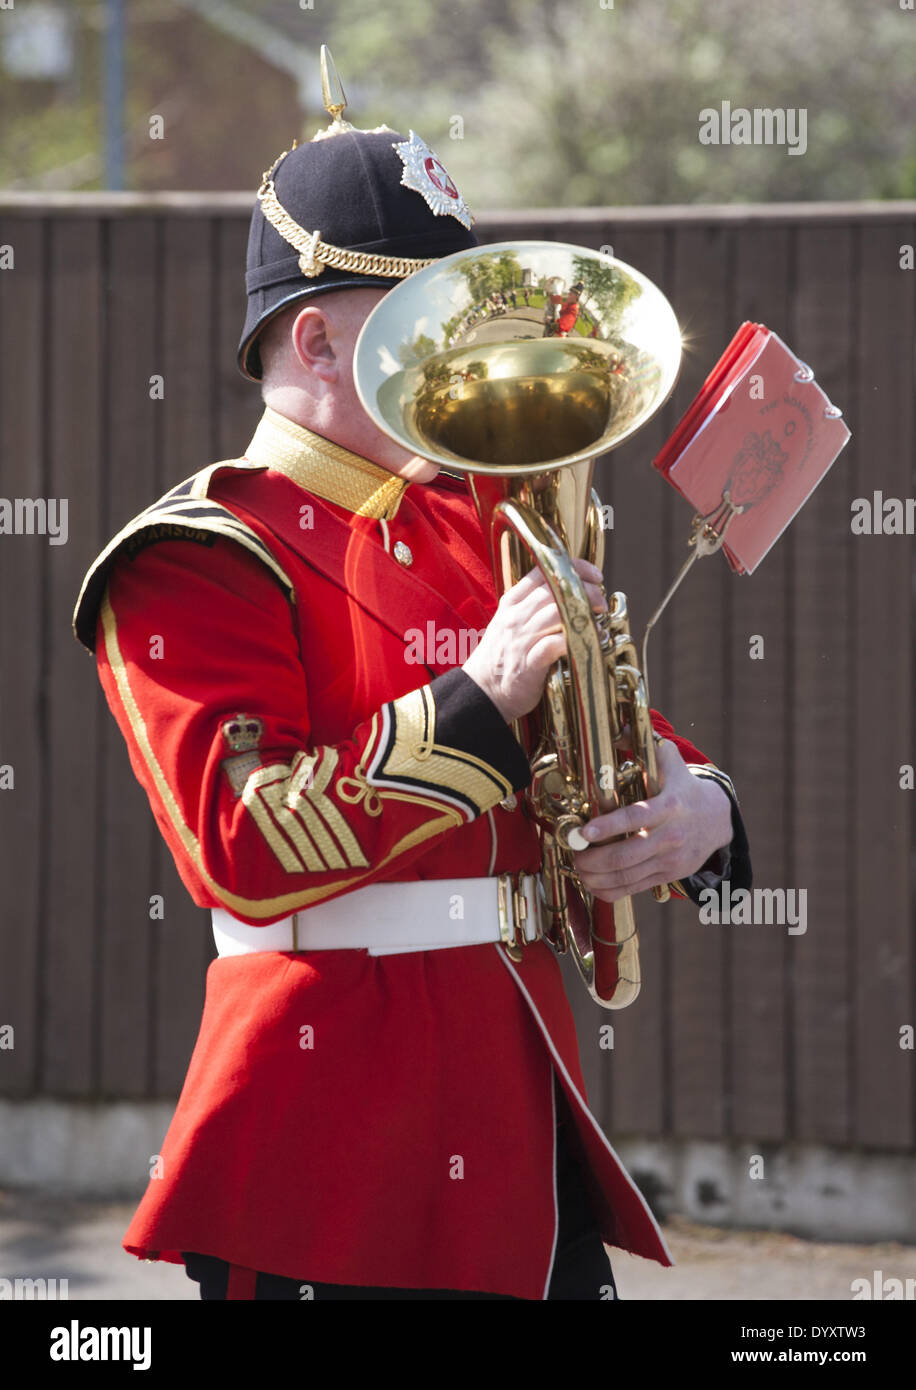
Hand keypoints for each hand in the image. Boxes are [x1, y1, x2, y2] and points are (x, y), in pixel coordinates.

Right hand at [462, 559, 606, 723]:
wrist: (481, 692)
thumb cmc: (501, 658)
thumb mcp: (511, 623)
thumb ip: (533, 607)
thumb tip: (569, 595)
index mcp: (512, 603)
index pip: (543, 571)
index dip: (573, 568)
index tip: (594, 575)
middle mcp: (515, 617)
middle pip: (554, 589)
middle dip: (585, 590)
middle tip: (600, 600)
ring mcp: (521, 639)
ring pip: (556, 612)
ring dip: (584, 613)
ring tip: (599, 619)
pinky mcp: (529, 664)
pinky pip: (554, 644)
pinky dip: (575, 639)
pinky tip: (591, 640)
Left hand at [571, 741, 732, 902]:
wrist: (718, 819)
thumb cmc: (685, 787)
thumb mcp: (671, 762)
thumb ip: (646, 745)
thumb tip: (617, 729)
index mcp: (670, 806)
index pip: (635, 818)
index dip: (607, 827)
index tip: (583, 832)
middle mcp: (671, 836)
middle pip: (626, 855)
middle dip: (593, 859)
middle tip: (574, 853)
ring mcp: (671, 860)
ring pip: (627, 877)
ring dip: (596, 876)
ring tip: (578, 868)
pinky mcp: (669, 876)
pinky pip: (634, 889)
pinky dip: (610, 890)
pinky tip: (593, 883)